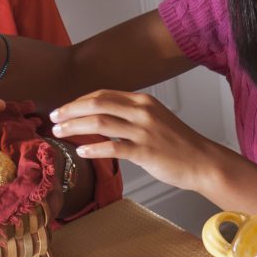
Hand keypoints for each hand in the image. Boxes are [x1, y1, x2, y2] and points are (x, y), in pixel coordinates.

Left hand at [50, 92, 213, 191]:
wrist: (203, 162)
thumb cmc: (179, 145)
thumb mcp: (155, 120)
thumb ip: (130, 116)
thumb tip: (103, 119)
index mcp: (142, 101)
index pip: (103, 94)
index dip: (78, 101)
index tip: (63, 109)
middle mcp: (142, 112)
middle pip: (97, 104)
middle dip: (70, 110)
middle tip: (53, 119)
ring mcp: (144, 131)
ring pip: (100, 123)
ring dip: (75, 127)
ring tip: (59, 134)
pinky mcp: (145, 152)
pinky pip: (113, 147)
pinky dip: (93, 148)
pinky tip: (81, 151)